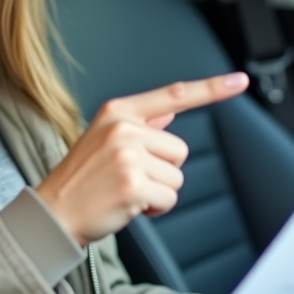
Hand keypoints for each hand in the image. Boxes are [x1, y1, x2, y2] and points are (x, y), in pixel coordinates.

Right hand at [35, 73, 248, 246]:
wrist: (54, 212)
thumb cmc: (81, 179)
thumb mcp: (104, 138)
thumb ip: (140, 123)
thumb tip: (171, 109)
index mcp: (117, 111)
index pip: (174, 95)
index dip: (211, 89)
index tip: (239, 81)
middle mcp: (123, 128)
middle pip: (180, 150)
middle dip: (162, 170)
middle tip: (127, 178)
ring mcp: (128, 156)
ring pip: (177, 176)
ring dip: (158, 191)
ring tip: (125, 191)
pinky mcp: (133, 184)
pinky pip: (169, 198)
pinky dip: (155, 208)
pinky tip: (128, 205)